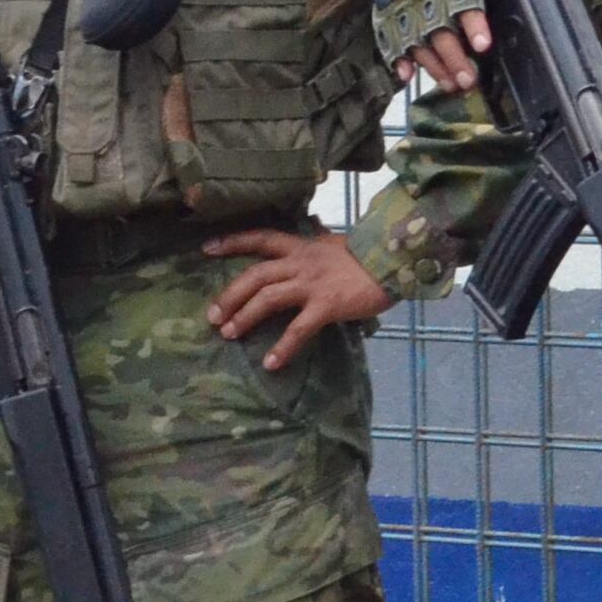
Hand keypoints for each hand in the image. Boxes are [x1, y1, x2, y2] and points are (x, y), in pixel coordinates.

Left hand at [204, 227, 388, 370]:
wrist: (395, 261)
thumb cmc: (368, 258)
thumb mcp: (334, 246)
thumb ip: (315, 251)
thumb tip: (305, 250)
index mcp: (302, 247)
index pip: (260, 238)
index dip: (232, 242)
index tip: (206, 249)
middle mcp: (301, 262)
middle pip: (255, 274)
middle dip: (230, 294)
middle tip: (213, 316)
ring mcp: (313, 283)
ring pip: (268, 297)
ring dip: (246, 317)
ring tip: (230, 334)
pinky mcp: (327, 305)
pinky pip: (298, 328)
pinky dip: (283, 347)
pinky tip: (271, 363)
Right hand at [370, 0, 490, 93]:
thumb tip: (491, 36)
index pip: (465, 0)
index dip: (474, 24)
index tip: (483, 46)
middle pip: (439, 29)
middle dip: (453, 58)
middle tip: (467, 80)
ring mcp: (403, 1)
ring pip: (417, 40)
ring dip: (434, 66)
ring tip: (449, 85)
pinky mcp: (387, 10)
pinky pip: (388, 37)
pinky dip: (397, 58)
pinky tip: (406, 75)